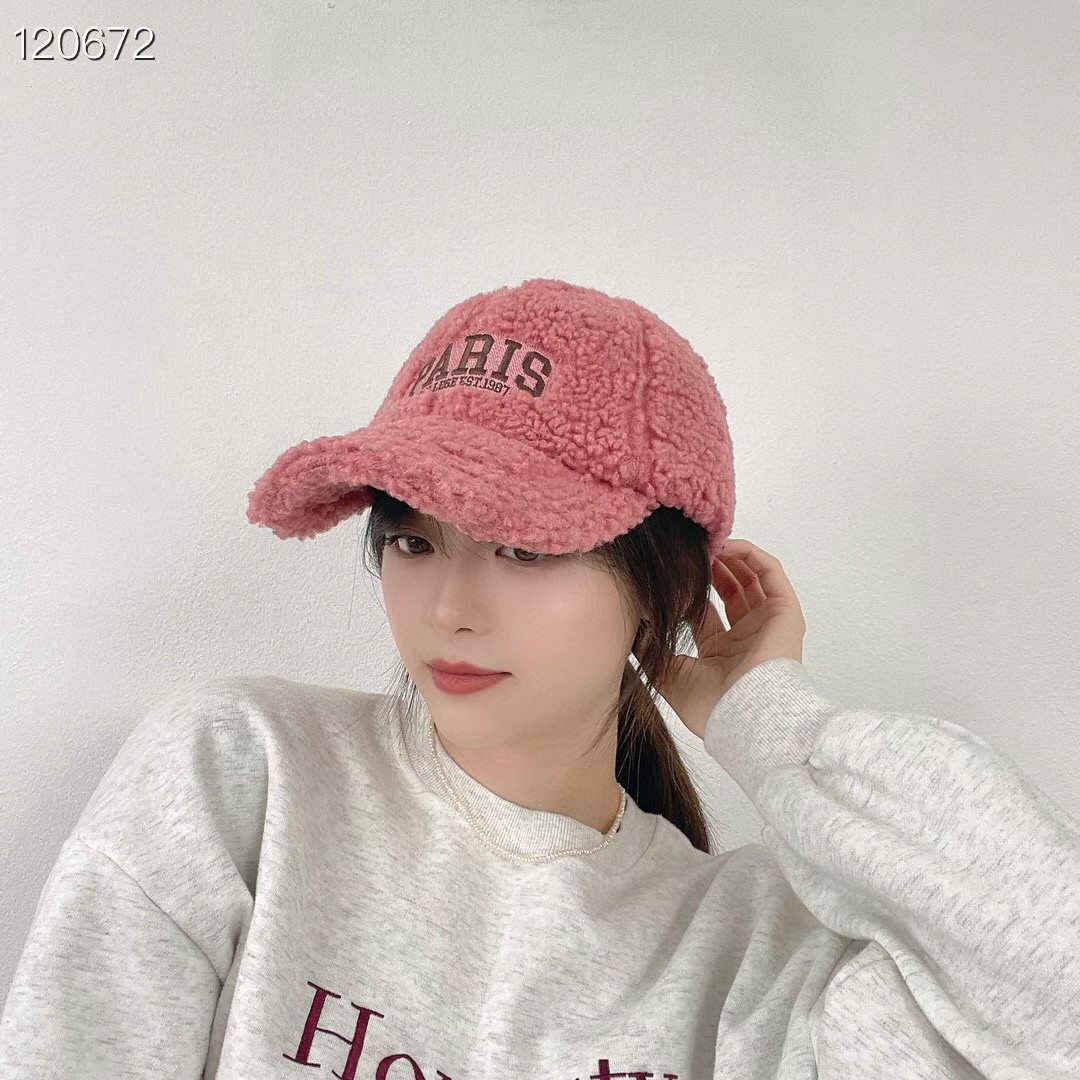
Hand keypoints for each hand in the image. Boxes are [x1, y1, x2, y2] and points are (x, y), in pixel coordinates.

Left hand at [652, 539, 807, 739]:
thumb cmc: (709, 702)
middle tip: (691, 551)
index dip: (690, 590)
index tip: (673, 571)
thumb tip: (630, 629)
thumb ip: (650, 650)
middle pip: (731, 591)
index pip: (705, 612)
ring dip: (730, 557)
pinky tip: (728, 545)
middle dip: (711, 568)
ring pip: (751, 578)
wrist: (742, 713)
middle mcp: (747, 637)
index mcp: (722, 653)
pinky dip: (751, 555)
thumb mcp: (668, 674)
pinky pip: (771, 574)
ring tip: (707, 542)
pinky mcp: (785, 613)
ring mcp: (768, 624)